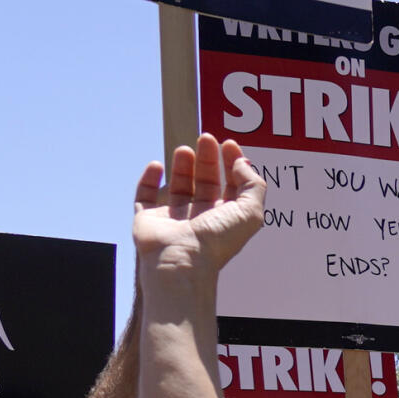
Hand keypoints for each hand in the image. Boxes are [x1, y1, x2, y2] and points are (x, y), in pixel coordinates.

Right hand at [133, 134, 265, 280]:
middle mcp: (201, 218)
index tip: (228, 143)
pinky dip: (149, 179)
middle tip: (206, 138)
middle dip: (208, 158)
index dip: (232, 164)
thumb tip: (242, 163)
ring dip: (182, 165)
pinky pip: (145, 195)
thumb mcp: (250, 212)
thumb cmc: (216, 240)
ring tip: (185, 149)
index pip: (232, 186)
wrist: (181, 260)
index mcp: (226, 218)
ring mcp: (174, 218)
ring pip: (179, 186)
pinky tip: (156, 165)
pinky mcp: (149, 219)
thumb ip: (253, 185)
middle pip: (206, 182)